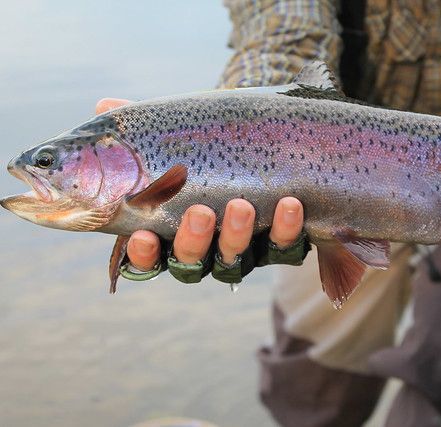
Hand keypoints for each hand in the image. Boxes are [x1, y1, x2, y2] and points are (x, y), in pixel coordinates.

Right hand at [96, 98, 304, 278]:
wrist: (269, 149)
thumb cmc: (210, 152)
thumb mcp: (180, 139)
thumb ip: (147, 130)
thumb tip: (105, 105)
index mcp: (172, 230)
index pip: (150, 256)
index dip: (145, 254)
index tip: (144, 237)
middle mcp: (205, 248)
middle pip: (192, 261)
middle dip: (194, 239)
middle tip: (200, 213)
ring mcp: (243, 249)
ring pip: (234, 260)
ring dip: (236, 235)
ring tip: (242, 206)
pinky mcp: (280, 244)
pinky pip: (284, 247)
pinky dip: (286, 228)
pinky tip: (289, 203)